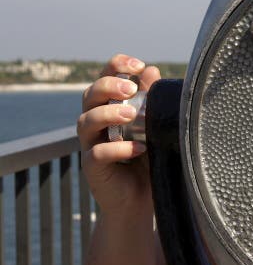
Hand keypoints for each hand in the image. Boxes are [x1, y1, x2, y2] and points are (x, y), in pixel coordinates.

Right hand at [77, 54, 161, 217]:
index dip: (116, 67)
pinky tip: (139, 148)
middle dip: (108, 86)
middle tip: (131, 88)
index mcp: (109, 108)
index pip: (104, 79)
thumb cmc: (149, 159)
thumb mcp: (155, 127)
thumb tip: (152, 70)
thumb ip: (151, 100)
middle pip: (89, 95)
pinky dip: (118, 148)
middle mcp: (96, 123)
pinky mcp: (93, 168)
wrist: (142, 200)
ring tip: (132, 115)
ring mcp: (91, 145)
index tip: (138, 65)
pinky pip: (97, 154)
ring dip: (108, 113)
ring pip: (86, 121)